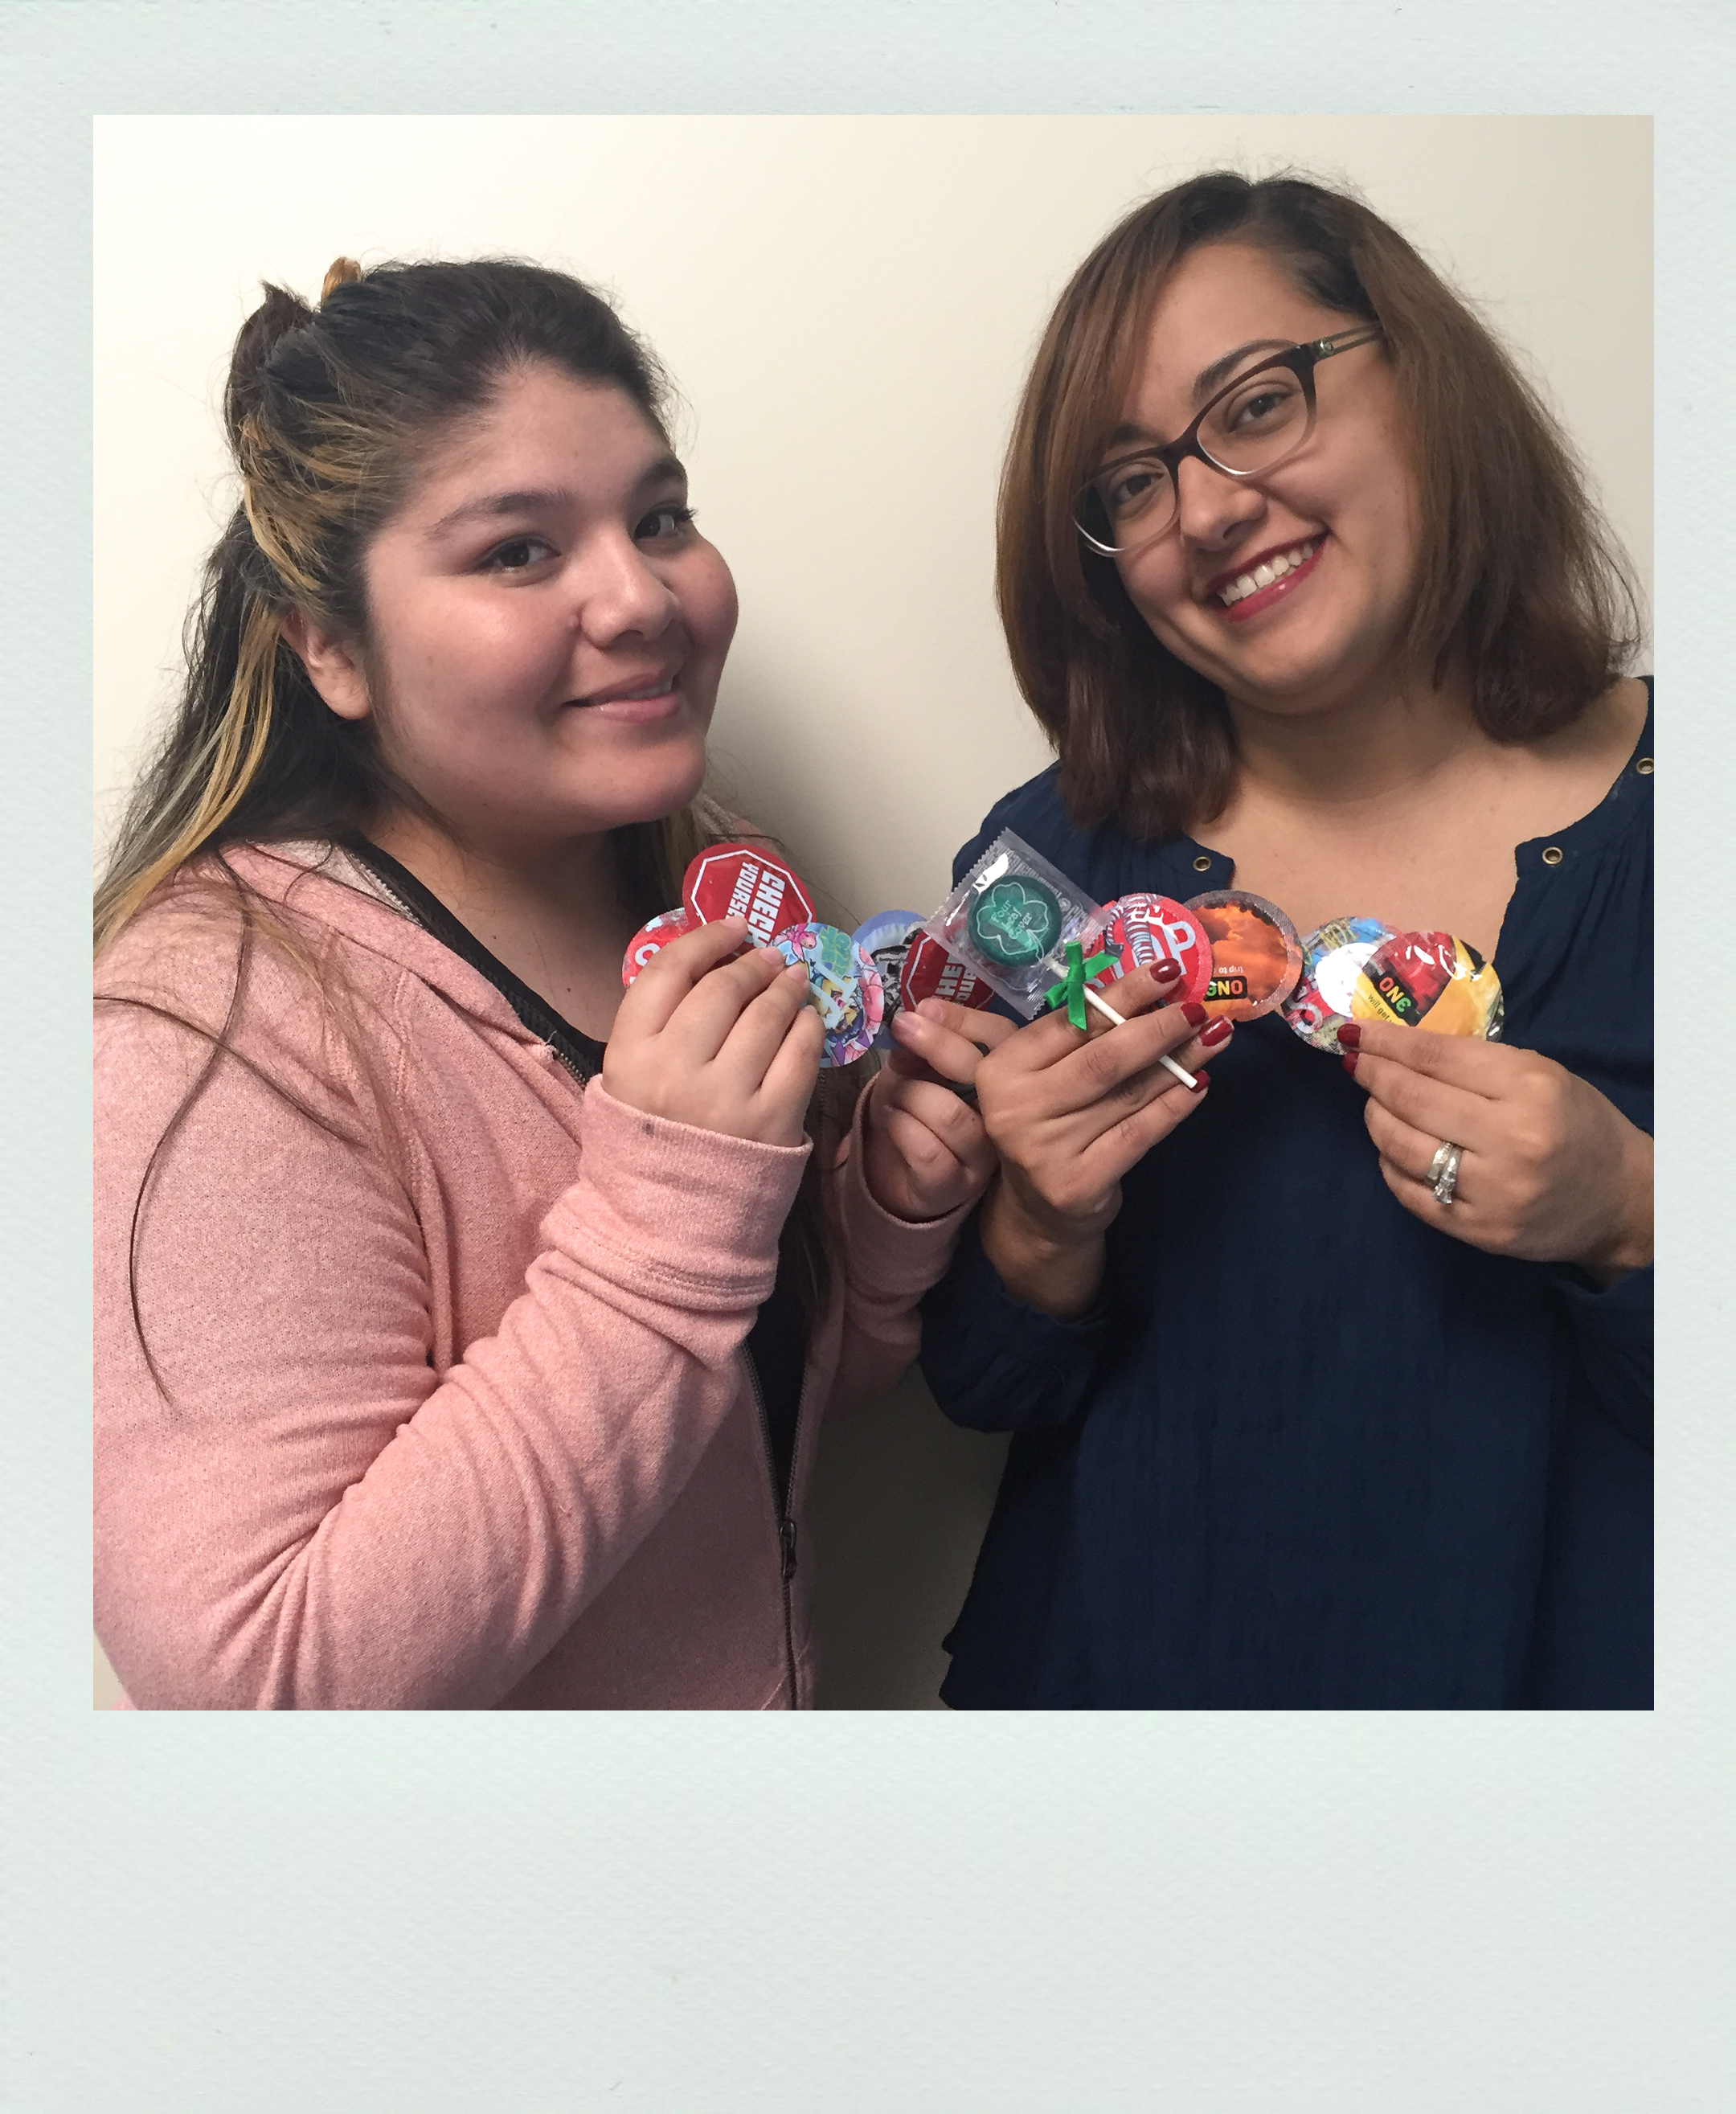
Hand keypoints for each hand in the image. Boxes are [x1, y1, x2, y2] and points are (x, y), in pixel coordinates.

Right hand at [602, 917, 823, 1146]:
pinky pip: (801, 1054)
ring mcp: (726, 1097)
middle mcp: (675, 1070)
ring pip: (766, 1015)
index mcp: (629, 1054)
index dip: (705, 938)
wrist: (667, 1223)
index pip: (669, 971)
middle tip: (770, 958)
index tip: (733, 927)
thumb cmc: (650, 1141)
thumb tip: (713, 963)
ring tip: (794, 980)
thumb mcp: (629, 1078)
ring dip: (786, 988)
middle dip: (752, 964)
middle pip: (722, 989)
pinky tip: (808, 1019)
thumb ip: (657, 1025)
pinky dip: (809, 1027)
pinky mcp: (771, 1121)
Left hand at [862, 1000, 1018, 1221]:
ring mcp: (984, 1155)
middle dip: (939, 1045)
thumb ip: (918, 1048)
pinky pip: (927, 1149)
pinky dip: (900, 1127)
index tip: (925, 1008)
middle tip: (904, 1028)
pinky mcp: (956, 1185)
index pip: (1004, 1039)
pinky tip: (893, 1121)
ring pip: (951, 1113)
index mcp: (1003, 1077)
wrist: (896, 1175)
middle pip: (987, 1073)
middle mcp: (1005, 1115)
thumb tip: (914, 1022)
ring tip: (895, 1096)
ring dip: (910, 1095)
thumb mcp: (913, 1070)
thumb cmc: (913, 1110)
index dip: (966, 1020)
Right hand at [904, 961, 1227, 1315]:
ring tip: (1213, 1033)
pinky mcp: (1079, 1184)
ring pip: (1126, 1094)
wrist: (1037, 1214)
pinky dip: (1173, 1106)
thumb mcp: (1025, 1073)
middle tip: (1198, 1001)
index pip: (1070, 1023)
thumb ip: (1043, 1023)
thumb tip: (1066, 965)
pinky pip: (1138, 1134)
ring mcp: (1046, 1150)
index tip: (1164, 968)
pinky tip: (1200, 1083)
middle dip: (1156, 1024)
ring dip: (1178, 1060)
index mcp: (1000, 1071)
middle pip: (1101, 1057)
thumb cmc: (1039, 1124)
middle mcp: (1015, 1109)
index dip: (1120, 993)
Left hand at [1340, 1020, 1652, 1281]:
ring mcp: (1493, 1191)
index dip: (1386, 1042)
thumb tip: (1399, 1048)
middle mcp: (1511, 1139)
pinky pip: (1411, 1194)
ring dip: (1375, 1118)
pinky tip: (1393, 1149)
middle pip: (1412, 1099)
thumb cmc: (1577, 1124)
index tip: (1355, 1032)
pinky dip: (1390, 1165)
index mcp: (1531, 1088)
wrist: (1620, 1199)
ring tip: (1374, 1104)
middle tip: (1355, 1063)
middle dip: (1373, 1075)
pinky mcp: (1480, 1230)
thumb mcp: (1542, 1075)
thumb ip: (1475, 1063)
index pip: (1436, 1057)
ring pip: (1402, 1147)